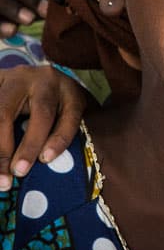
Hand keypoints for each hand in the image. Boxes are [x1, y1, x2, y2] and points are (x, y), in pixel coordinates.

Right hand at [0, 64, 90, 190]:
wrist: (32, 76)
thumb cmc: (52, 104)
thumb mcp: (63, 112)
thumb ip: (59, 132)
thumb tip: (46, 164)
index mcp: (70, 90)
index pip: (70, 115)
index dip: (60, 138)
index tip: (46, 160)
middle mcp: (46, 80)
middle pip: (40, 113)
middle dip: (28, 146)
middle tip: (18, 172)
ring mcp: (18, 77)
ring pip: (4, 112)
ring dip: (0, 147)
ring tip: (0, 172)